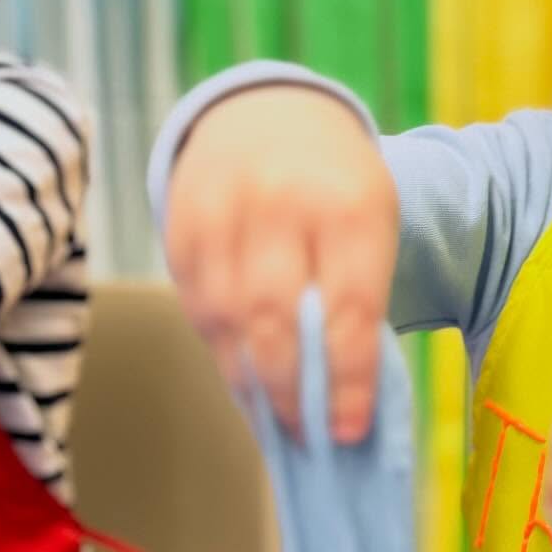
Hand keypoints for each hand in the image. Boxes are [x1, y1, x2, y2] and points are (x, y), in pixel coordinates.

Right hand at [164, 88, 397, 440]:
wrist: (269, 117)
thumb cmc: (336, 191)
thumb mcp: (372, 229)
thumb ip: (360, 303)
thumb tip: (342, 402)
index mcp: (350, 206)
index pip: (349, 311)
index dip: (347, 380)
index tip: (348, 432)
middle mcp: (282, 202)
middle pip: (278, 321)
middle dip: (293, 392)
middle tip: (306, 434)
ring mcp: (222, 210)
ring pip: (229, 320)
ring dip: (252, 381)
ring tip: (275, 417)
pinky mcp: (179, 222)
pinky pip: (197, 307)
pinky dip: (222, 352)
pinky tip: (244, 376)